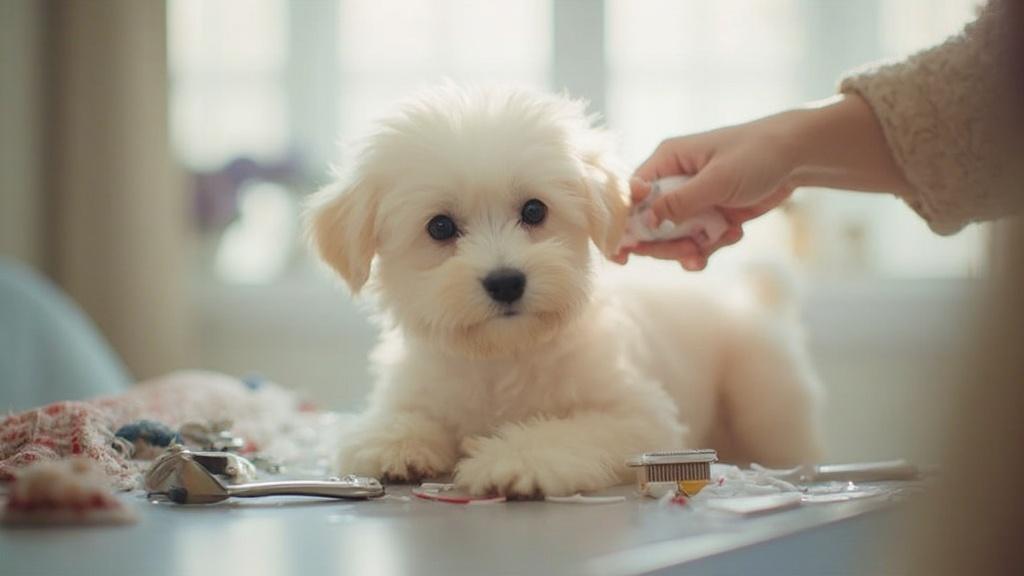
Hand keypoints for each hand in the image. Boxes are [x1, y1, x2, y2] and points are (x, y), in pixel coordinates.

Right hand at [617, 113, 800, 269]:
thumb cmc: (757, 155)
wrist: (798, 157)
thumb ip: (680, 202)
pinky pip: (697, 241)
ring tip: (708, 251)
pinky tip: (733, 236)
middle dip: (665, 244)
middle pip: (649, 224)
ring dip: (689, 249)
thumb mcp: (717, 179)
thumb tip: (645, 222)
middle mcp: (674, 181)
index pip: (631, 196)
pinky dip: (710, 247)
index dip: (624, 224)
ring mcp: (692, 200)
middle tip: (688, 252)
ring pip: (672, 237)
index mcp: (667, 161)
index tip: (623, 254)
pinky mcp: (710, 215)